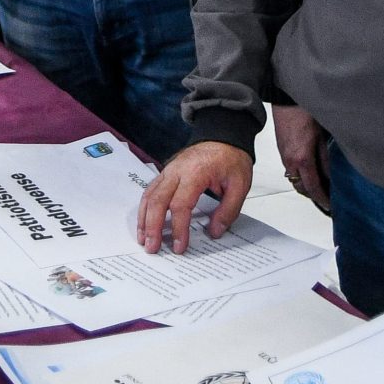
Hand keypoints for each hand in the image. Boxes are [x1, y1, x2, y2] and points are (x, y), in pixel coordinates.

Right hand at [135, 142, 252, 254]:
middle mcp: (176, 171)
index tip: (179, 246)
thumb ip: (228, 210)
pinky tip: (145, 222)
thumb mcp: (240, 185)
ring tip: (144, 239)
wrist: (223, 135)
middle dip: (152, 227)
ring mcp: (168, 170)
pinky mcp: (166, 173)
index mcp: (195, 173)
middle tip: (152, 248)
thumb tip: (214, 232)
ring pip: (149, 195)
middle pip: (157, 200)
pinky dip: (145, 208)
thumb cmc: (231, 158)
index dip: (178, 228)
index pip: (180, 204)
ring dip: (144, 219)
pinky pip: (150, 191)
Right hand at [273, 104, 329, 212]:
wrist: (285, 98)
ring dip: (307, 186)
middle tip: (328, 198)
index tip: (331, 206)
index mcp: (302, 158)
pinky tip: (310, 171)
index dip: (323, 199)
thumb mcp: (322, 135)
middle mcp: (290, 161)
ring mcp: (284, 156)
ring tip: (321, 186)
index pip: (313, 187)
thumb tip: (332, 175)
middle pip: (302, 188)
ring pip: (295, 180)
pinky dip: (301, 175)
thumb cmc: (304, 111)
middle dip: (314, 196)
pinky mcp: (282, 150)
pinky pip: (291, 170)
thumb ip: (326, 158)